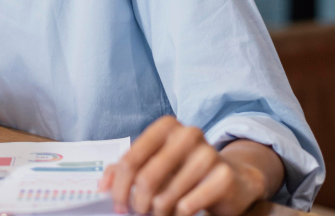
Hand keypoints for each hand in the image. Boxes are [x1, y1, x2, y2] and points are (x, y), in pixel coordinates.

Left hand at [99, 116, 281, 215]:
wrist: (232, 178)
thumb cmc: (185, 169)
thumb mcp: (155, 163)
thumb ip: (126, 169)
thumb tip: (102, 186)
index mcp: (166, 126)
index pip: (130, 160)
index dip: (119, 187)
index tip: (118, 204)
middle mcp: (188, 134)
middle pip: (145, 179)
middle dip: (137, 203)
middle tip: (139, 212)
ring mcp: (208, 154)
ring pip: (165, 197)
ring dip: (158, 212)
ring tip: (161, 212)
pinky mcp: (223, 176)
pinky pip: (186, 207)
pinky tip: (180, 213)